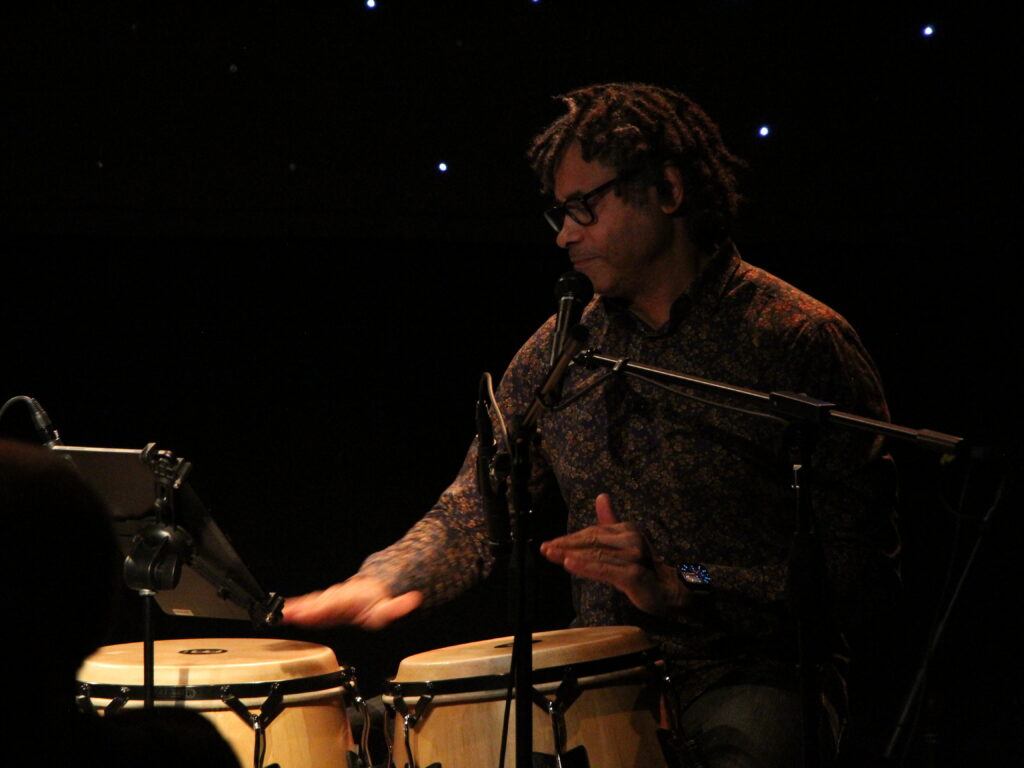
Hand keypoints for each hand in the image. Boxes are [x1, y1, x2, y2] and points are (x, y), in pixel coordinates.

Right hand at [282, 575, 422, 629]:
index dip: (323, 608)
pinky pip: (307, 608)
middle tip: (289, 613)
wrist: (371, 591)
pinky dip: (295, 611)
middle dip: (305, 608)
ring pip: (310, 604)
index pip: (336, 604)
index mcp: (351, 599)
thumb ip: (400, 606)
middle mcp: (336, 598)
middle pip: (319, 603)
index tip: (310, 611)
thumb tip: (414, 599)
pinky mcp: (321, 608)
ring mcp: (327, 602)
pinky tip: (283, 615)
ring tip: (281, 614)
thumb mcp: (391, 607)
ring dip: (296, 609)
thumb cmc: (378, 601)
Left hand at [539, 493, 688, 614]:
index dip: (570, 537)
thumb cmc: (642, 567)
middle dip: (565, 544)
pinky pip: (603, 569)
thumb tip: (601, 496)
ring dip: (569, 554)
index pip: (593, 531)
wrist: (668, 590)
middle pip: (591, 540)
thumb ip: (609, 522)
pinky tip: (568, 564)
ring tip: (550, 554)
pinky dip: (584, 565)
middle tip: (544, 548)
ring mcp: (633, 555)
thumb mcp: (624, 543)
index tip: (551, 542)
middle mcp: (631, 538)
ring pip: (595, 554)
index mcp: (627, 528)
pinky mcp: (633, 574)